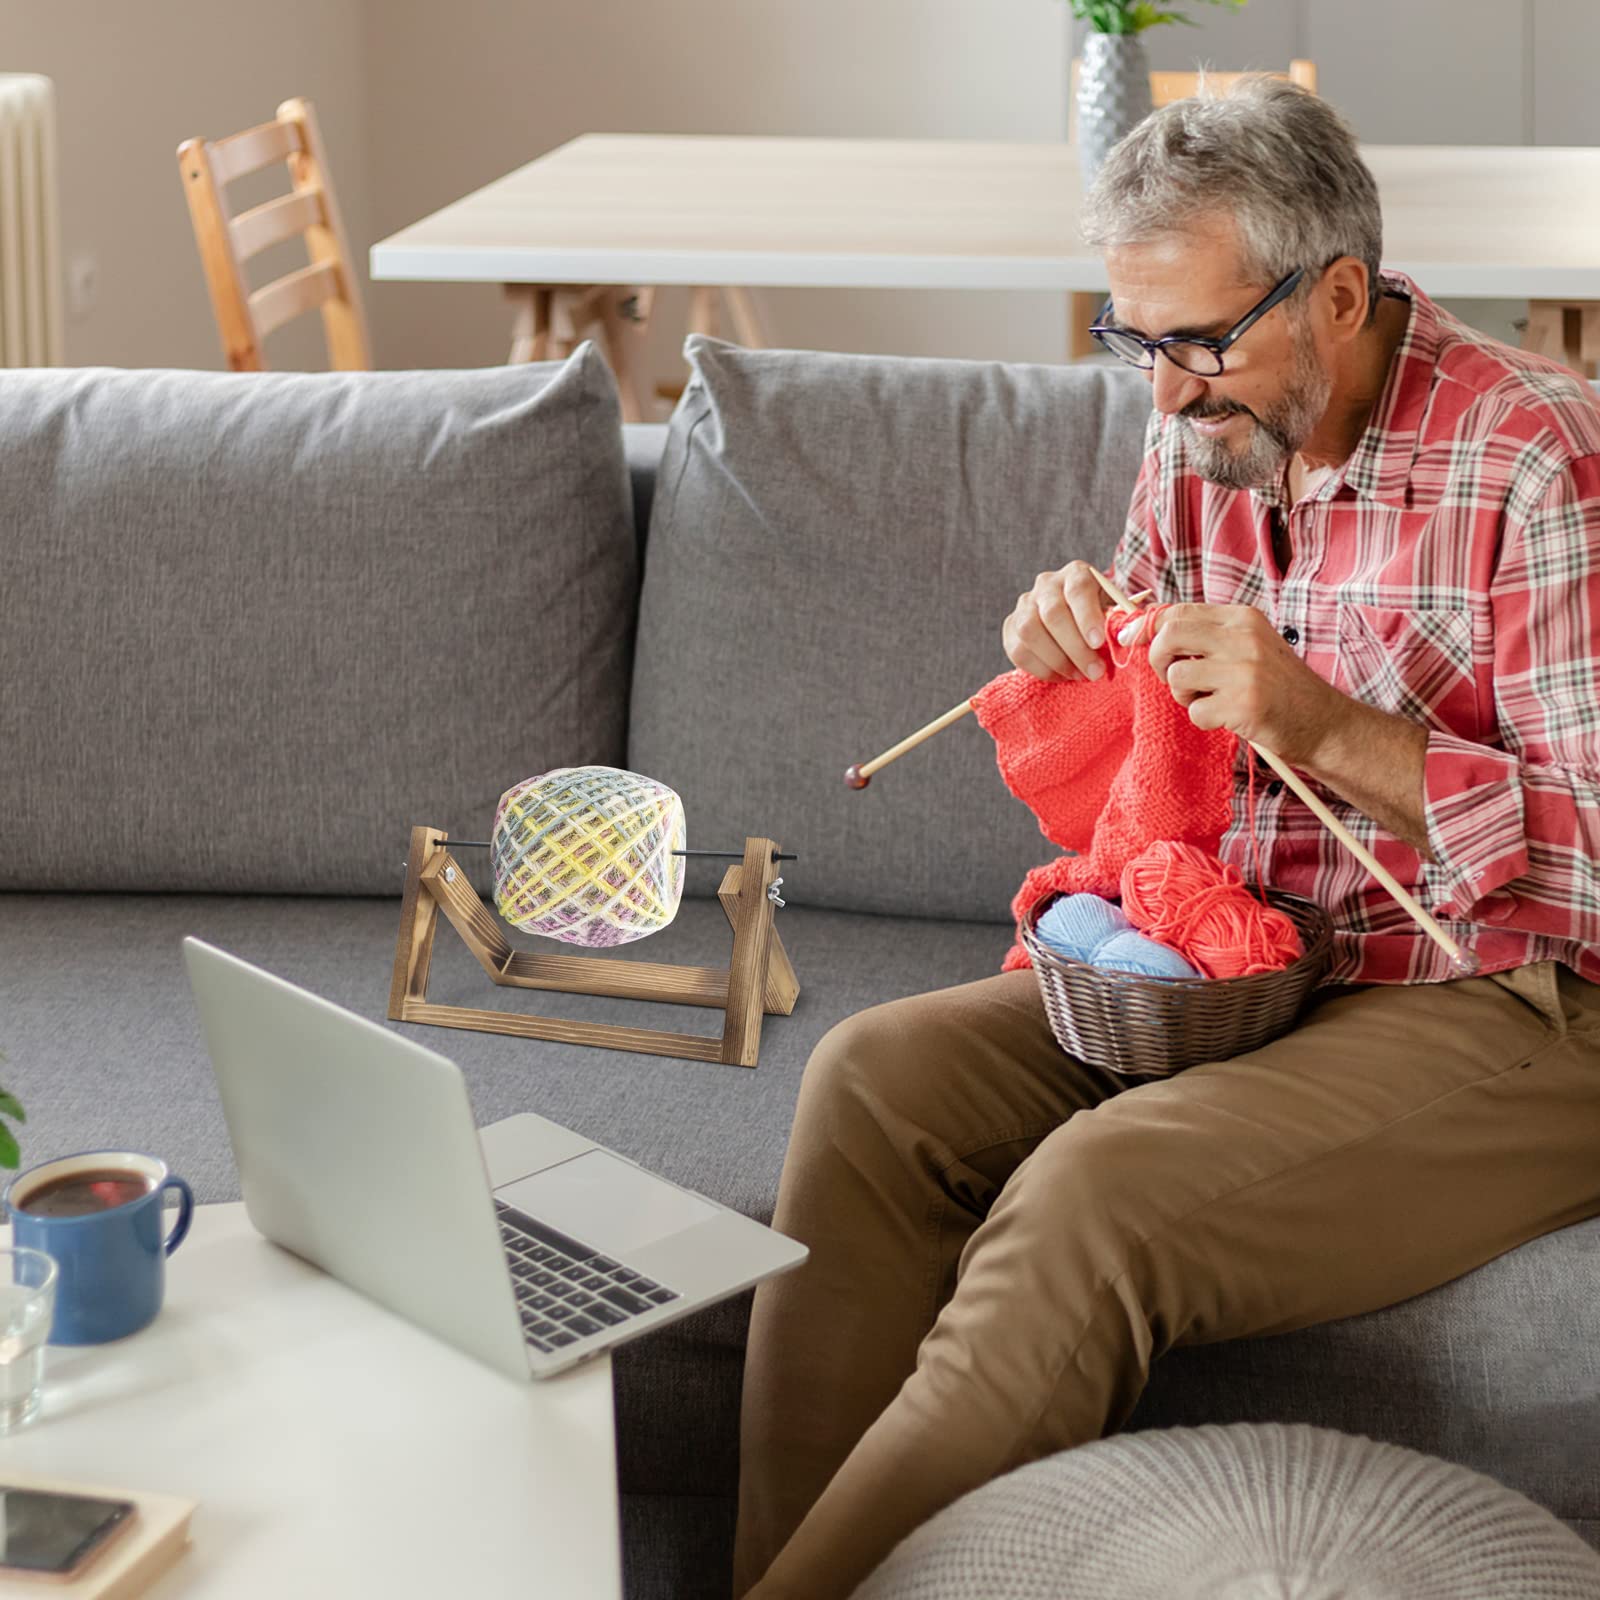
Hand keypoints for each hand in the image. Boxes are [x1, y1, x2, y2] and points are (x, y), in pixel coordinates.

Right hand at [1003, 562, 1145, 683]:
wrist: (1074, 617)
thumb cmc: (1101, 616)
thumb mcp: (1115, 611)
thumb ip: (1120, 620)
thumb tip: (1128, 636)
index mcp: (1076, 573)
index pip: (1079, 589)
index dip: (1087, 617)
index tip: (1099, 643)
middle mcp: (1047, 584)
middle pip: (1053, 613)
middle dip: (1075, 648)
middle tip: (1094, 672)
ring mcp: (1025, 603)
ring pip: (1030, 631)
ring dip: (1056, 660)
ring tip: (1077, 676)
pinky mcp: (1011, 626)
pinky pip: (1017, 650)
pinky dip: (1040, 669)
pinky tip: (1060, 676)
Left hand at [1118, 602, 1345, 767]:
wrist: (1322, 721)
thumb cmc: (1277, 686)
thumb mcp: (1248, 645)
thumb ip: (1206, 635)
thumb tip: (1148, 625)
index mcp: (1242, 618)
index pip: (1179, 611)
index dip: (1147, 626)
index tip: (1130, 638)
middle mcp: (1244, 638)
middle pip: (1169, 636)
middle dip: (1158, 659)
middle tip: (1173, 677)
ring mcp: (1245, 671)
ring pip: (1177, 677)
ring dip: (1184, 696)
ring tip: (1210, 699)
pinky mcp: (1244, 704)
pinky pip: (1195, 711)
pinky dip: (1205, 719)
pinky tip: (1229, 717)